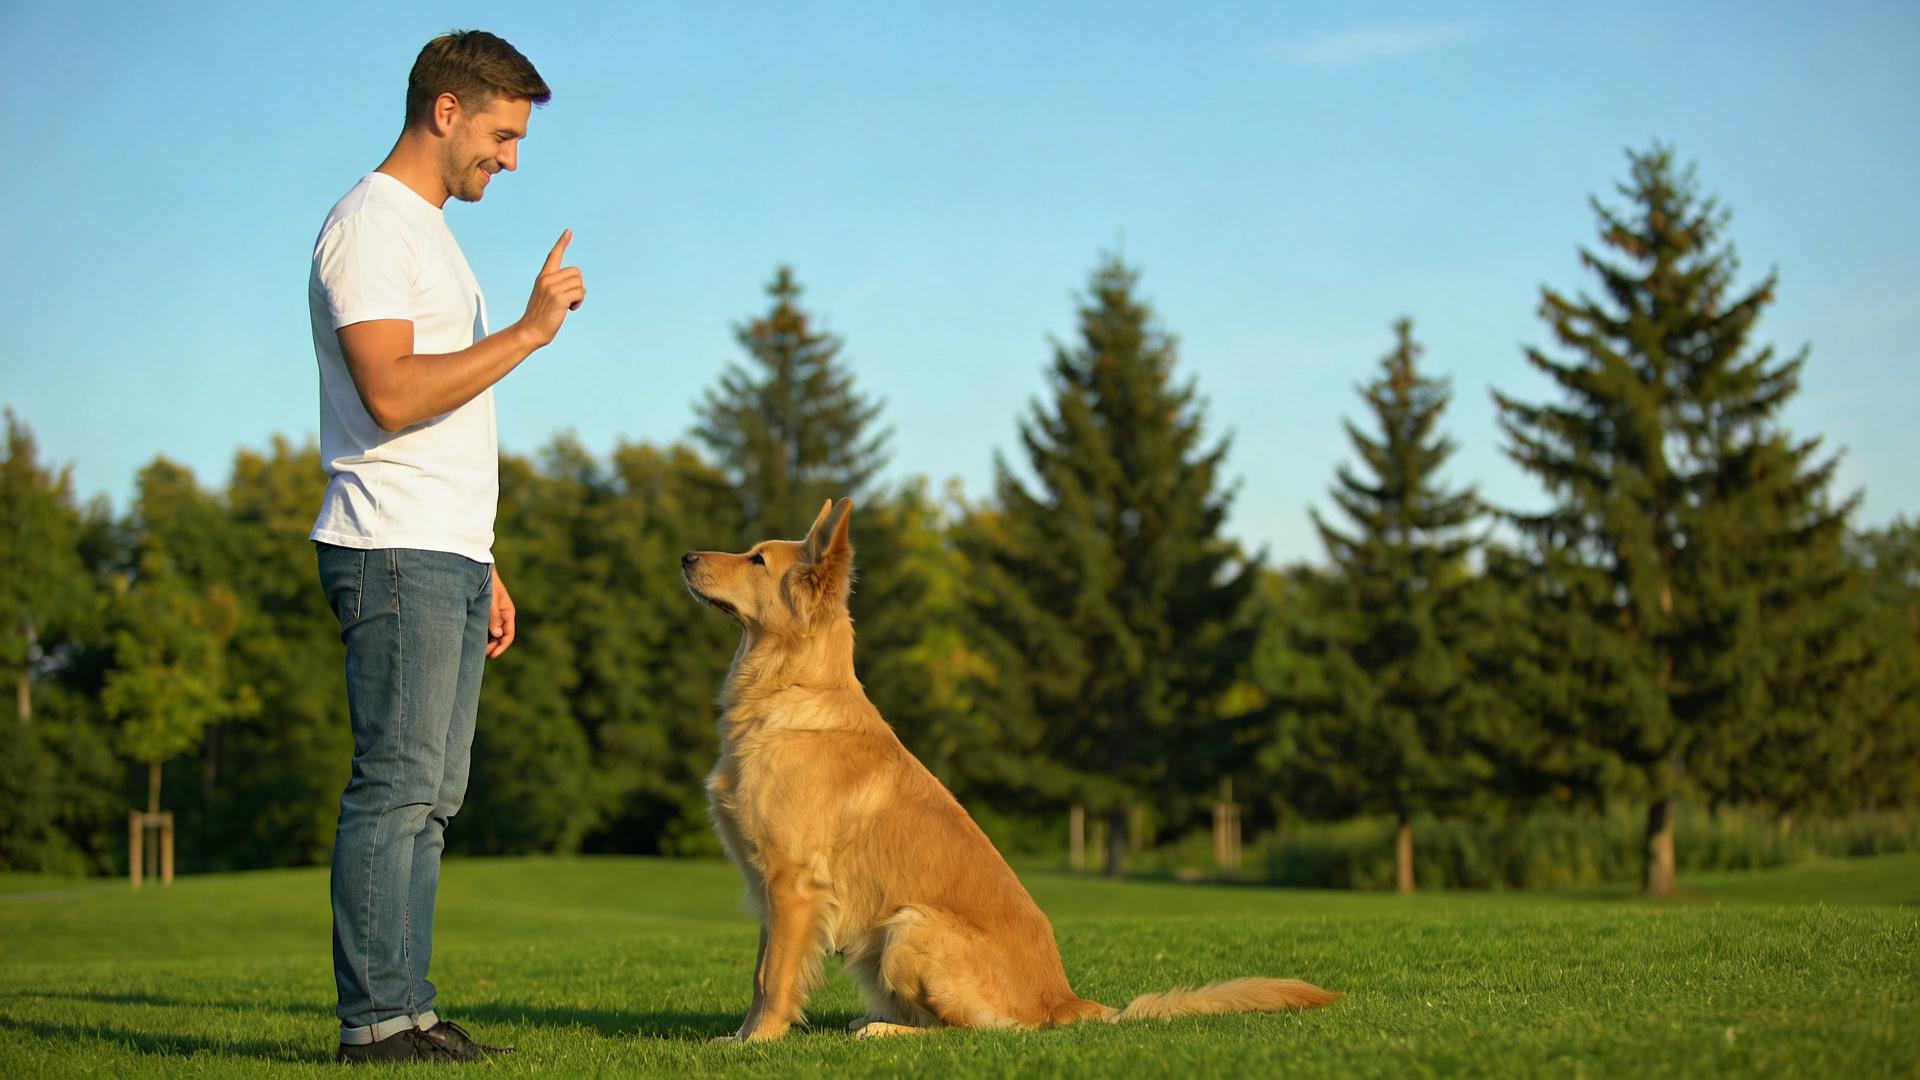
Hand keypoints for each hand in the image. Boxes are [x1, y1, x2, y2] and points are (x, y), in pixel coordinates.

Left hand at [487, 567, 516, 658]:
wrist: (478, 570)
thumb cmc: (487, 583)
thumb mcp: (491, 600)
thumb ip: (494, 617)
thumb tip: (497, 635)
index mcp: (508, 612)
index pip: (508, 634)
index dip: (501, 646)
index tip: (492, 655)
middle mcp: (503, 614)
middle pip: (502, 636)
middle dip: (494, 646)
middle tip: (482, 654)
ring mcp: (495, 613)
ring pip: (494, 632)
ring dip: (488, 641)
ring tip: (478, 648)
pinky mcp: (487, 611)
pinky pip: (488, 626)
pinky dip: (484, 634)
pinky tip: (475, 637)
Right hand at [517, 229, 584, 348]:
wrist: (530, 331)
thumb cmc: (541, 317)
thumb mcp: (547, 297)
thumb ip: (559, 287)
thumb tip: (581, 287)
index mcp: (543, 277)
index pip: (554, 255)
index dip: (562, 243)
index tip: (569, 232)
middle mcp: (546, 279)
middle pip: (576, 272)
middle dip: (578, 286)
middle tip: (569, 300)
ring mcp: (551, 288)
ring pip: (580, 283)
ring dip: (579, 296)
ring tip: (568, 305)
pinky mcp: (558, 298)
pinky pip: (580, 293)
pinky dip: (579, 302)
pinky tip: (571, 309)